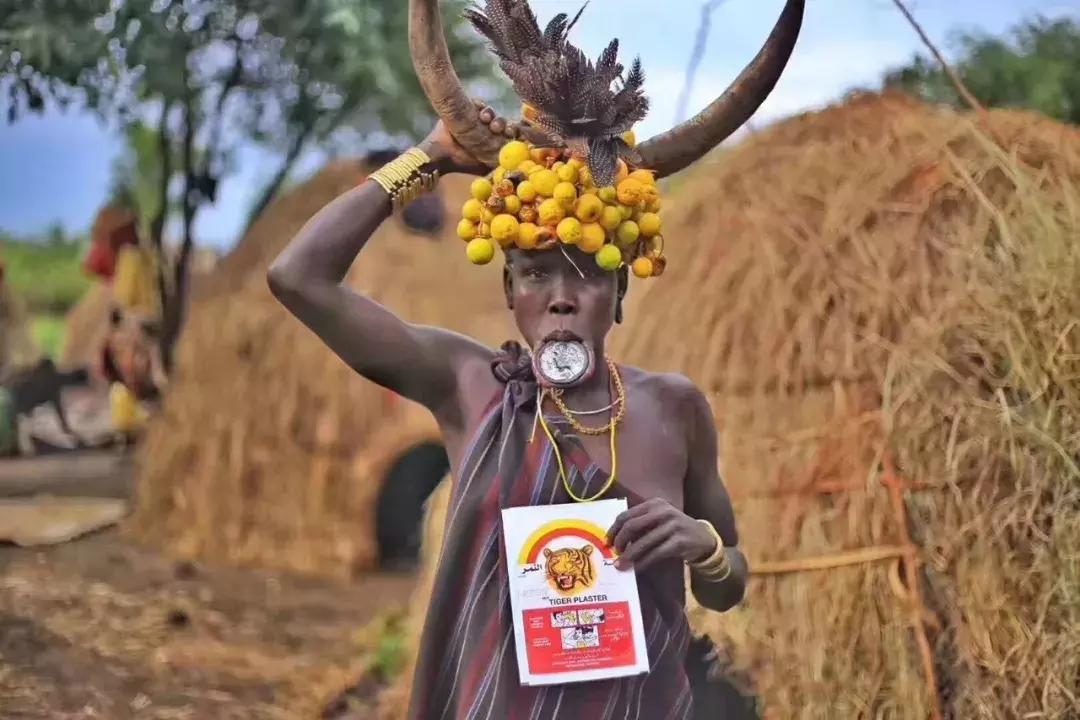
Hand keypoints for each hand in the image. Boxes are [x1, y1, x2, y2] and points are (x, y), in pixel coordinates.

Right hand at [419, 100, 554, 175]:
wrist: (441, 156)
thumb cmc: (461, 164)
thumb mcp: (483, 167)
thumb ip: (497, 166)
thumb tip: (515, 169)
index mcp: (492, 141)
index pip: (509, 135)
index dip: (514, 135)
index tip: (514, 137)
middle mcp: (486, 129)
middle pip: (503, 123)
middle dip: (505, 126)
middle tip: (504, 130)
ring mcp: (476, 118)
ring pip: (492, 114)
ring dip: (495, 117)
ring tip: (490, 123)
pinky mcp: (467, 108)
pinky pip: (479, 104)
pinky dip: (483, 107)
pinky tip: (482, 114)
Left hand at [606, 498, 717, 571]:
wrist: (703, 538)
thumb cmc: (675, 530)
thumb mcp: (658, 520)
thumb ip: (640, 525)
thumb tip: (615, 541)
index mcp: (654, 504)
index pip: (626, 515)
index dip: (614, 530)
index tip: (607, 542)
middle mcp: (663, 511)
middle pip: (632, 526)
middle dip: (620, 541)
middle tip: (615, 553)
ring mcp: (673, 525)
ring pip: (643, 542)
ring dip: (629, 556)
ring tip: (621, 565)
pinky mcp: (679, 541)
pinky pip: (655, 554)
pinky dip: (643, 563)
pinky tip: (636, 569)